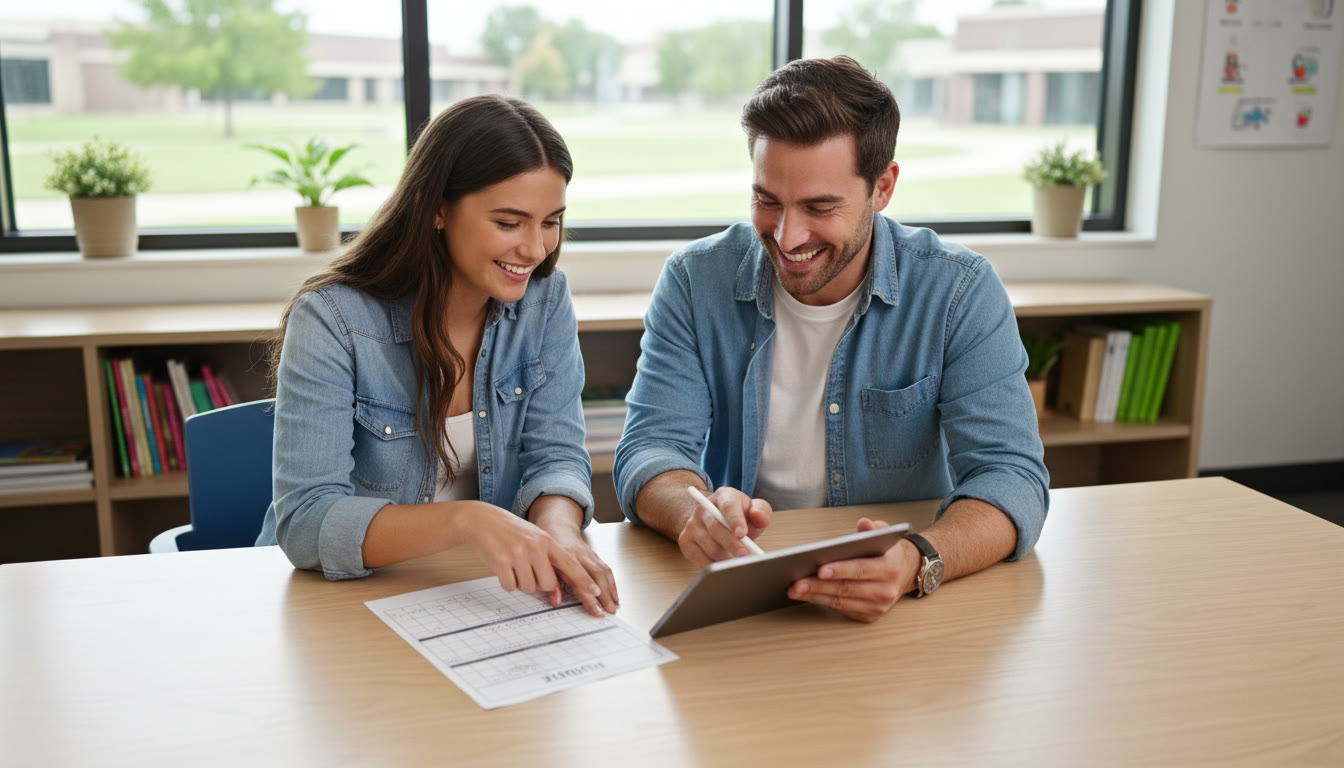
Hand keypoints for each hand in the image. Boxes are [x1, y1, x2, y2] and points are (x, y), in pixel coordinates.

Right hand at [457, 502, 605, 616]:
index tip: (595, 592)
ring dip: (520, 582)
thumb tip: (555, 586)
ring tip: (513, 565)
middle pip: (547, 584)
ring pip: (528, 588)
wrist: (481, 520)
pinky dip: (507, 582)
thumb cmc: (510, 531)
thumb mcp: (534, 537)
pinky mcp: (501, 563)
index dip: (583, 580)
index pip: (570, 564)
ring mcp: (518, 555)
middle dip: (538, 584)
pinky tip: (503, 566)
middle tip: (527, 570)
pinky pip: (511, 587)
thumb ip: (547, 557)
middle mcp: (535, 547)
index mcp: (546, 540)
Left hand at [533, 518, 618, 614]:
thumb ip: (550, 583)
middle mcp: (581, 555)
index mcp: (566, 557)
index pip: (580, 580)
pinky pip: (606, 569)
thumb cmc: (549, 548)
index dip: (589, 596)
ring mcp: (590, 554)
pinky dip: (612, 583)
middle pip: (597, 575)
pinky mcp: (595, 555)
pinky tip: (614, 594)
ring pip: (604, 572)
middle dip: (605, 594)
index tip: (596, 610)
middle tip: (609, 610)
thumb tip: (556, 602)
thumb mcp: (544, 563)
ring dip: (611, 589)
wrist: (557, 527)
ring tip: (615, 605)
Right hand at [678, 486, 771, 565]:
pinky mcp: (685, 541)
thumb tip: (758, 516)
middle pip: (716, 528)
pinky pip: (700, 559)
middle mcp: (704, 508)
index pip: (728, 506)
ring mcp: (692, 525)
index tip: (743, 534)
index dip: (735, 520)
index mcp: (724, 496)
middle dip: (732, 544)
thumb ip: (761, 511)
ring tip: (738, 562)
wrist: (712, 518)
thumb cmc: (738, 516)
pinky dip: (714, 565)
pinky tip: (724, 565)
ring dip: (725, 558)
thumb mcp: (752, 510)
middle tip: (745, 555)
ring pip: (709, 546)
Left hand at [787, 518, 920, 622]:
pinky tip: (807, 596)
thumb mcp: (884, 533)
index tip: (819, 569)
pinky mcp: (869, 616)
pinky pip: (842, 610)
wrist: (906, 572)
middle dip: (818, 586)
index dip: (839, 570)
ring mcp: (878, 606)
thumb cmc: (888, 552)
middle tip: (795, 583)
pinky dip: (823, 603)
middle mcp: (886, 591)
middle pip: (846, 589)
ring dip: (815, 597)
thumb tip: (864, 523)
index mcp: (889, 568)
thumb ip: (873, 528)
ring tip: (794, 590)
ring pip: (841, 603)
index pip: (860, 569)